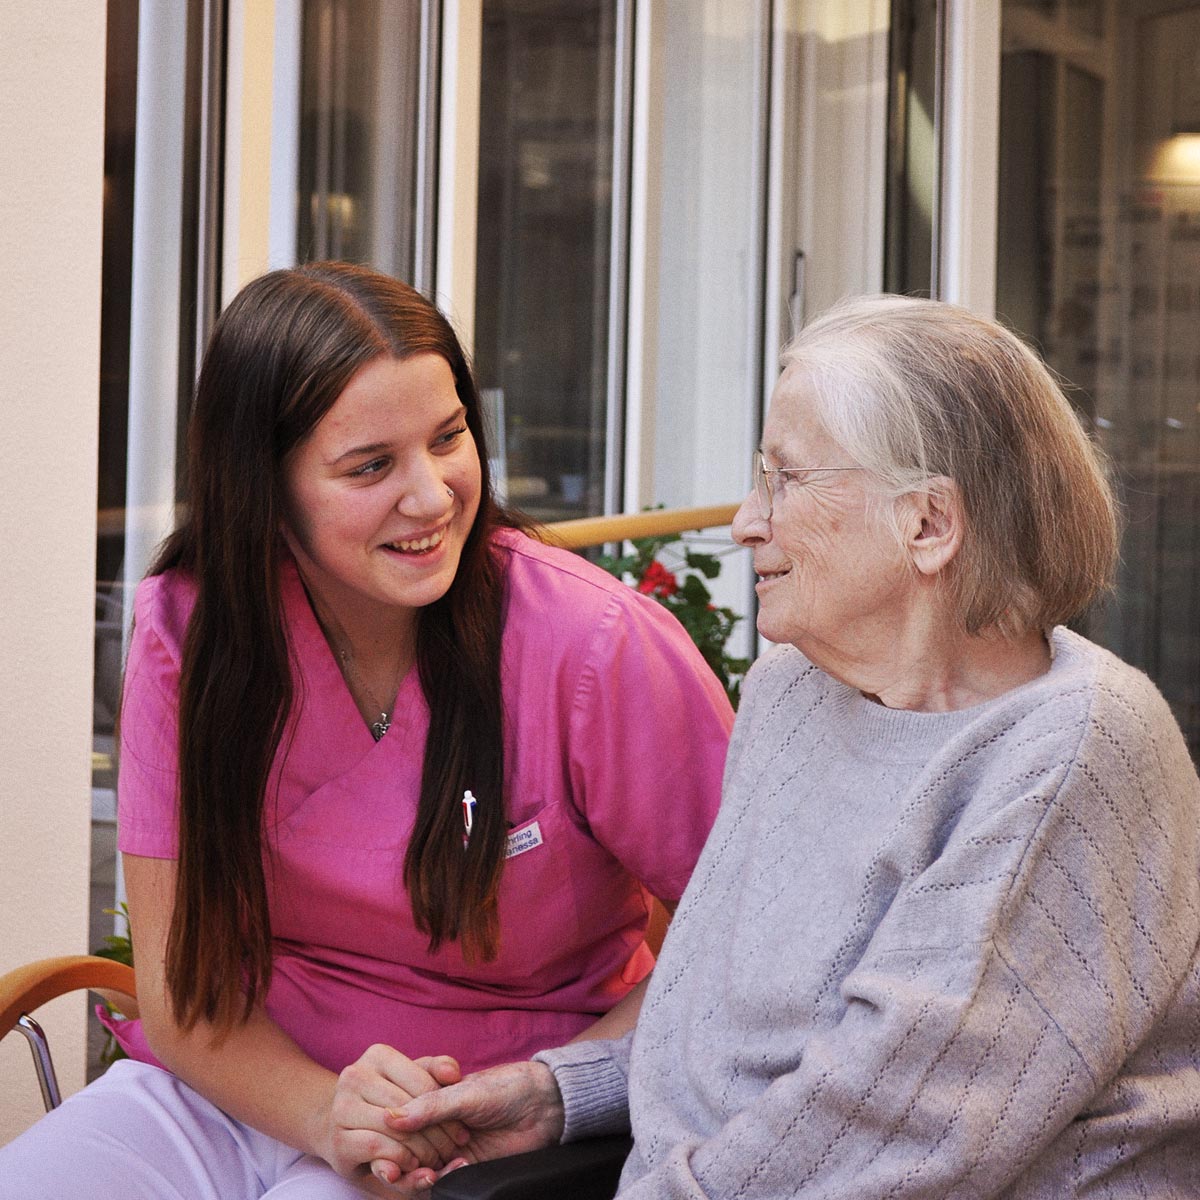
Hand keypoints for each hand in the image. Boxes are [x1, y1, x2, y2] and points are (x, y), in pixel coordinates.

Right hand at [319, 1044, 469, 1185]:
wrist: (339, 1128)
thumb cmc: (386, 1100)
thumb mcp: (413, 1078)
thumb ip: (436, 1070)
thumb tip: (453, 1074)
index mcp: (377, 1055)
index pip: (423, 1083)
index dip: (446, 1109)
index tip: (461, 1129)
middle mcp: (355, 1076)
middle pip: (409, 1108)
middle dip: (437, 1135)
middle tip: (452, 1151)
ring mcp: (341, 1107)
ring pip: (394, 1129)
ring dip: (422, 1151)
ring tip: (436, 1161)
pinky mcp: (338, 1140)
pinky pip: (376, 1148)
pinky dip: (400, 1160)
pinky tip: (410, 1165)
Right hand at [385, 1060, 564, 1186]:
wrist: (543, 1106)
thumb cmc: (505, 1087)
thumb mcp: (465, 1093)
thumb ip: (430, 1106)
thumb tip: (390, 1118)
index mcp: (431, 1097)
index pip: (398, 1116)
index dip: (386, 1129)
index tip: (378, 1137)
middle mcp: (434, 1124)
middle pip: (402, 1145)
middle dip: (393, 1157)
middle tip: (392, 1167)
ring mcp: (447, 1146)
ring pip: (417, 1166)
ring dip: (412, 1175)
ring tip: (420, 1175)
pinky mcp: (463, 1166)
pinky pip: (441, 1179)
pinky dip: (438, 1179)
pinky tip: (448, 1170)